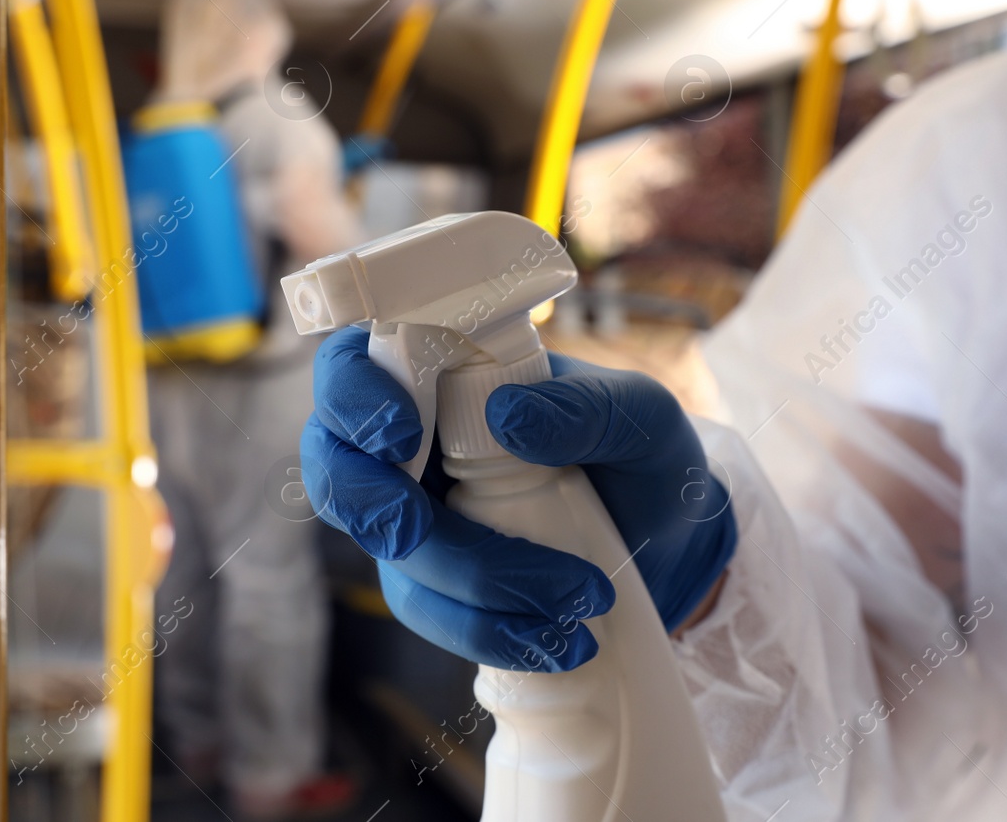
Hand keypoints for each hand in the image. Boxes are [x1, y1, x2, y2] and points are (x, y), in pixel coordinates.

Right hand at [301, 328, 735, 670]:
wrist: (671, 547)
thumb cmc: (643, 458)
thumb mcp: (640, 417)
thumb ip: (587, 407)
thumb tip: (508, 416)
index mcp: (444, 375)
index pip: (354, 365)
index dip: (351, 396)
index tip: (397, 430)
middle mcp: (413, 446)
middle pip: (334, 467)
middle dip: (368, 503)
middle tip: (420, 528)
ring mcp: (418, 520)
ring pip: (387, 555)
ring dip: (466, 584)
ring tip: (573, 601)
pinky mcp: (439, 586)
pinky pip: (430, 613)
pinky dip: (487, 631)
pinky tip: (559, 641)